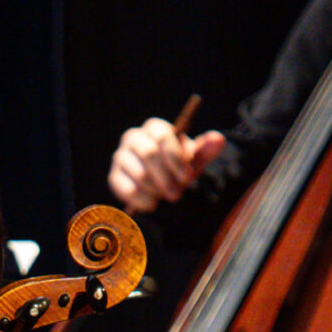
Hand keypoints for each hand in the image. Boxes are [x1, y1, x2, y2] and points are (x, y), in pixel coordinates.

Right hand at [107, 117, 226, 211]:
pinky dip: (144, 201)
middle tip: (177, 194)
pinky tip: (153, 204)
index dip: (176, 158)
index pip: (163, 136)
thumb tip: (218, 139)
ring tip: (167, 197)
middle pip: (149, 154)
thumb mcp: (194, 159)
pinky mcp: (114, 177)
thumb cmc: (179, 167)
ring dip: (157, 190)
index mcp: (154, 128)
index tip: (187, 177)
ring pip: (139, 175)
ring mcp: (120, 157)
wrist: (163, 184)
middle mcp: (133, 138)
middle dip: (166, 177)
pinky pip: (128, 190)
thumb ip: (206, 149)